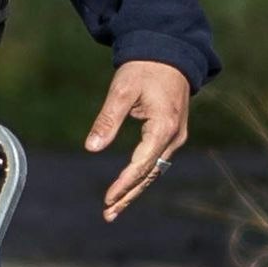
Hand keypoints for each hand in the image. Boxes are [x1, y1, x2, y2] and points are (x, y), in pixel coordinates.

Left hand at [85, 60, 193, 221]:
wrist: (170, 52)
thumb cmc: (144, 68)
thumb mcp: (122, 90)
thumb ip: (108, 120)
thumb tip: (91, 148)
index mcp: (164, 127)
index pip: (141, 164)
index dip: (124, 184)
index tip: (107, 199)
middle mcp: (174, 137)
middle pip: (150, 174)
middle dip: (128, 195)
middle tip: (108, 214)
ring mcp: (176, 136)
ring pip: (154, 171)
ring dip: (135, 190)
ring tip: (114, 208)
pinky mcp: (172, 134)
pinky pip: (156, 161)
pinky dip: (142, 176)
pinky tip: (127, 187)